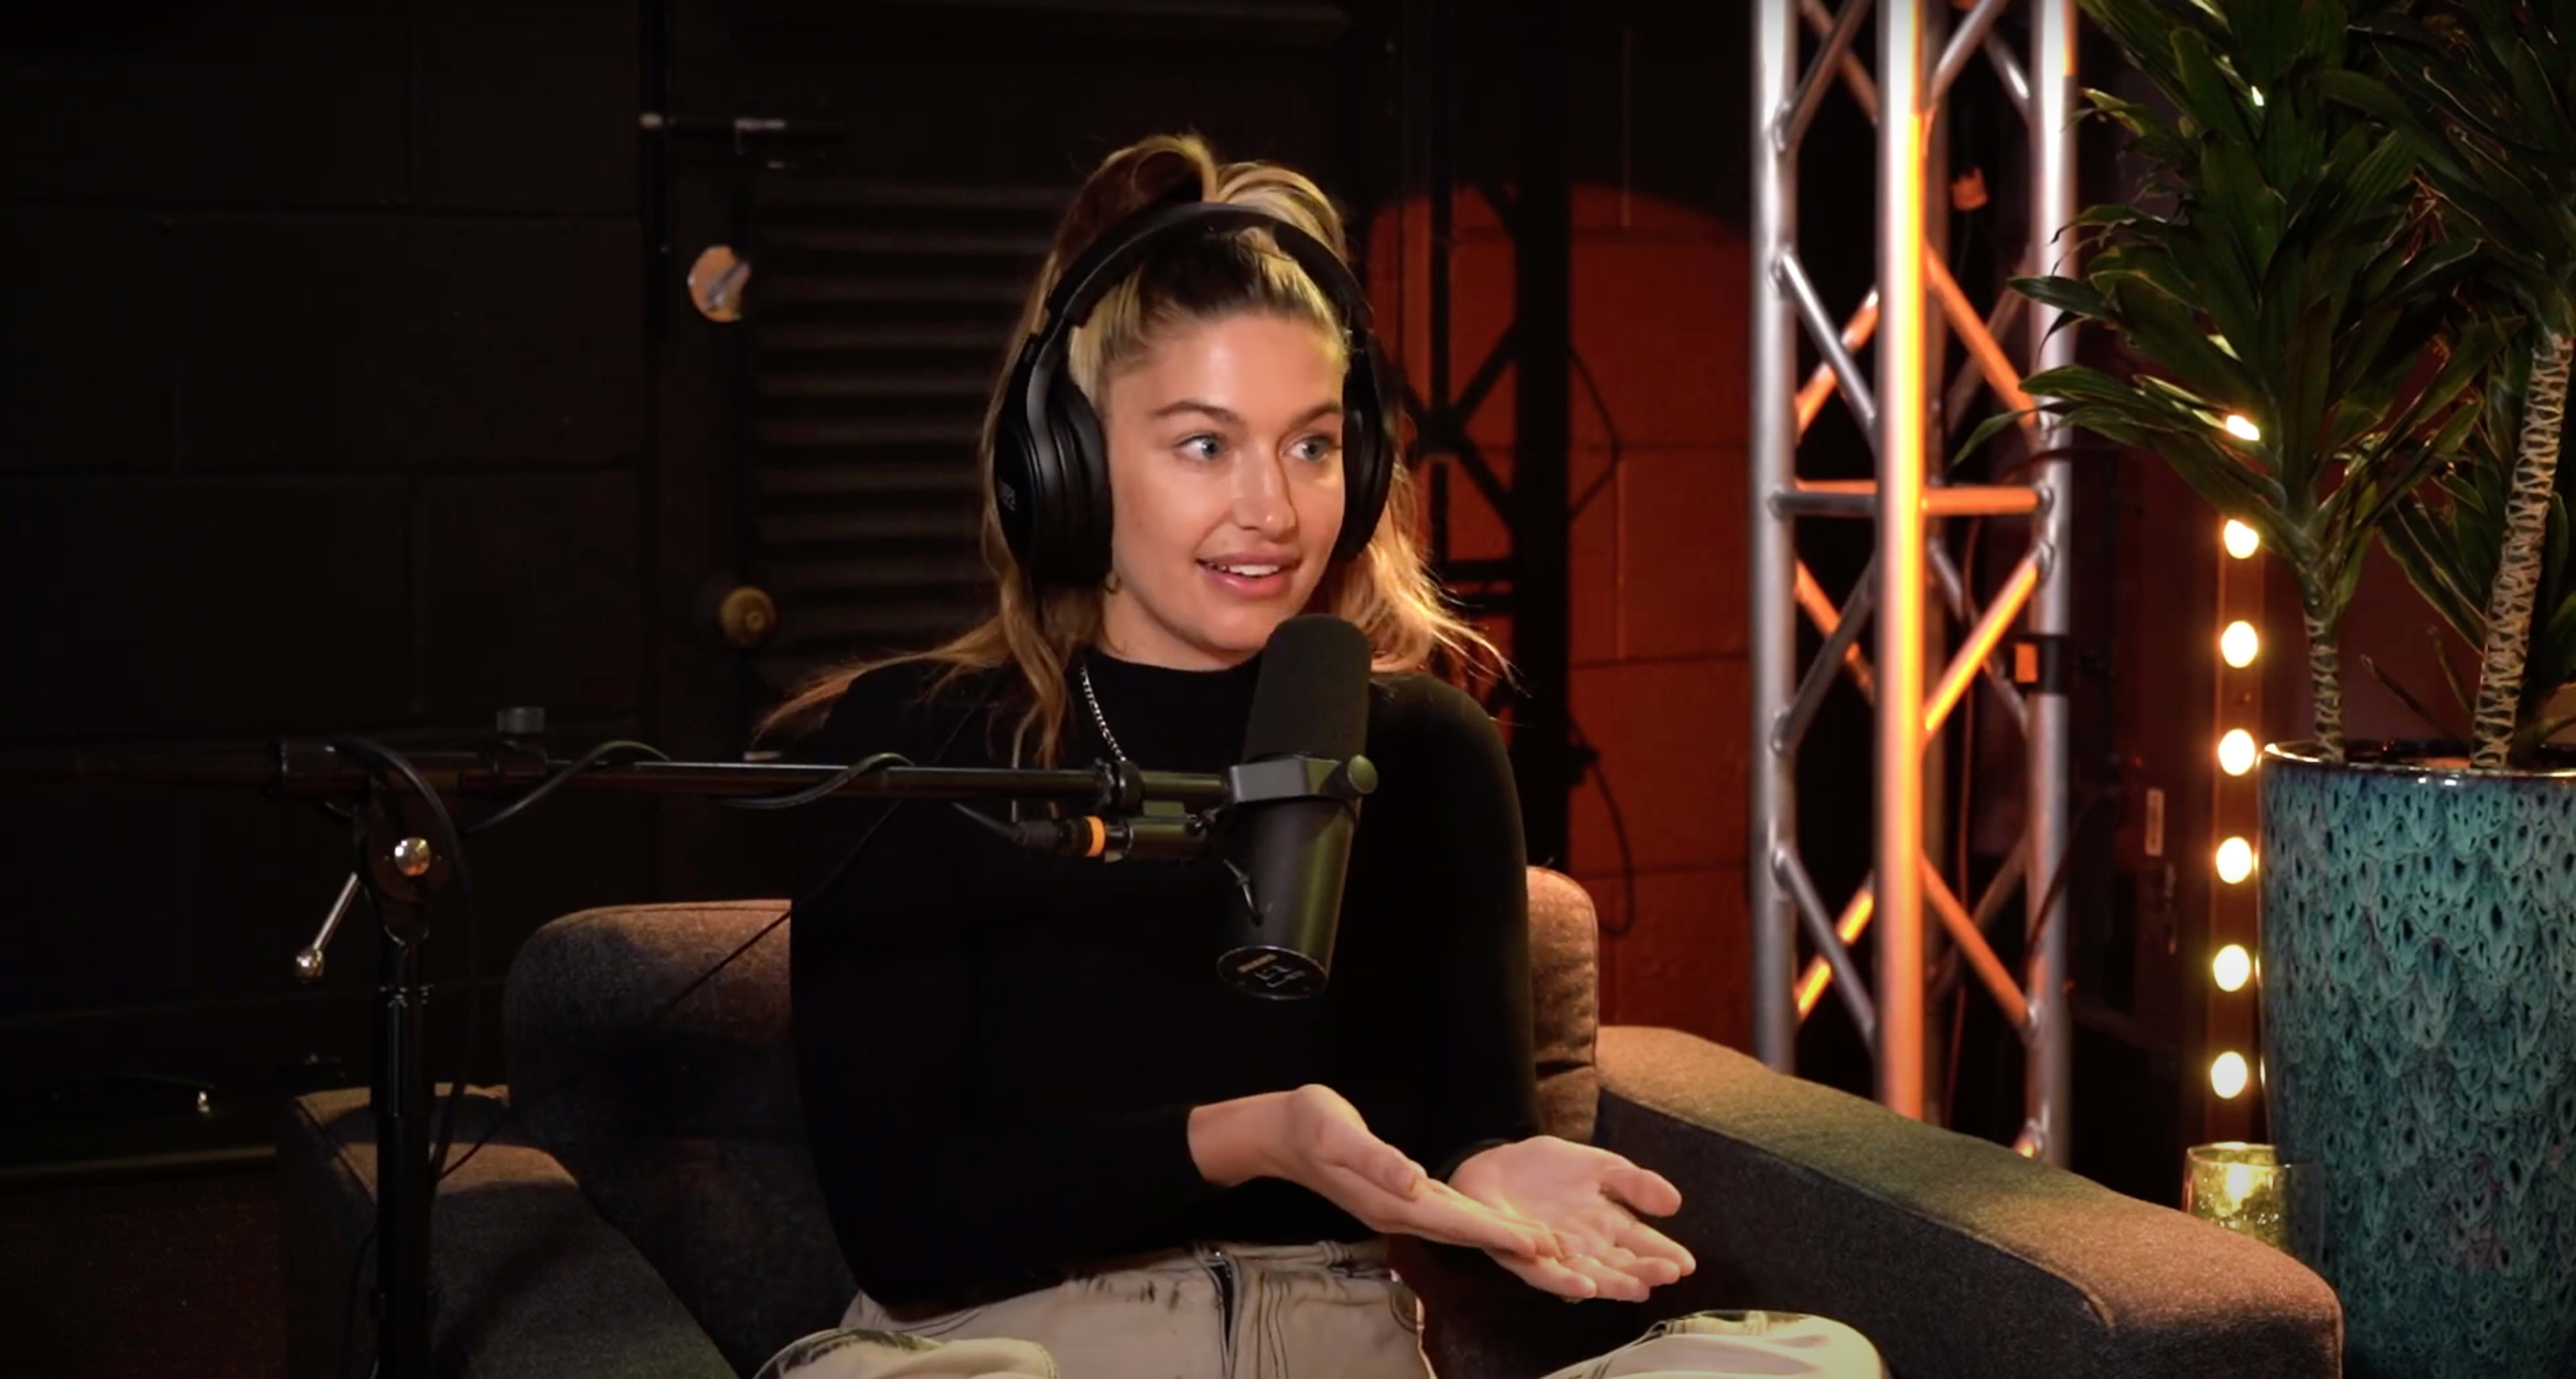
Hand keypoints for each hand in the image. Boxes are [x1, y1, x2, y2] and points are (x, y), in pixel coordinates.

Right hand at [1232, 1085, 1560, 1259]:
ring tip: (1541, 1245)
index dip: (1500, 1233)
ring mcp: (1397, 1208)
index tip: (1540, 1246)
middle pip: (1465, 1233)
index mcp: (1390, 1201)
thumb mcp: (1336, 1133)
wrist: (1278, 1133)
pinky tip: (1495, 1225)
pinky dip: (1477, 1224)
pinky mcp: (1396, 1197)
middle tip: (1561, 1254)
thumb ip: (1376, 1160)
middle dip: (1512, 1244)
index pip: (1456, 1222)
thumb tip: (1413, 1181)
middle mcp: (1398, 1212)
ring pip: (1459, 1228)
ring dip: (1499, 1237)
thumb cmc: (1309, 1124)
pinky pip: (1446, 1216)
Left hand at [1448, 1136, 1694, 1301]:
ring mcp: (1554, 1253)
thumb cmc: (1545, 1168)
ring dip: (1613, 1283)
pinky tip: (1583, 1286)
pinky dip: (1563, 1281)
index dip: (1663, 1253)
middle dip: (1645, 1271)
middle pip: (1620, 1265)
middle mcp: (1584, 1246)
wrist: (1491, 1163)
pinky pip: (1544, 1272)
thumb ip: (1633, 1182)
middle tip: (1669, 1274)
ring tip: (1638, 1288)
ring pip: (1589, 1275)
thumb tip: (1675, 1202)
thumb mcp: (1597, 1165)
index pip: (1640, 1243)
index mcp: (1605, 1224)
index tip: (1687, 1264)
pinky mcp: (1522, 1254)